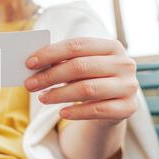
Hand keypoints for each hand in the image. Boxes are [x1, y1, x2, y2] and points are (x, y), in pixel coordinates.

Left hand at [24, 38, 138, 123]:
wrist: (115, 104)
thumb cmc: (91, 79)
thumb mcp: (80, 67)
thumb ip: (62, 62)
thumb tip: (32, 65)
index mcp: (112, 46)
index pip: (76, 45)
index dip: (50, 53)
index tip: (29, 63)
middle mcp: (124, 64)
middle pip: (80, 67)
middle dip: (50, 76)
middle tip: (29, 84)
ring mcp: (128, 86)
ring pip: (87, 89)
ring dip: (59, 94)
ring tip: (42, 98)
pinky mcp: (128, 108)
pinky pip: (97, 110)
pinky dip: (76, 112)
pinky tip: (61, 113)